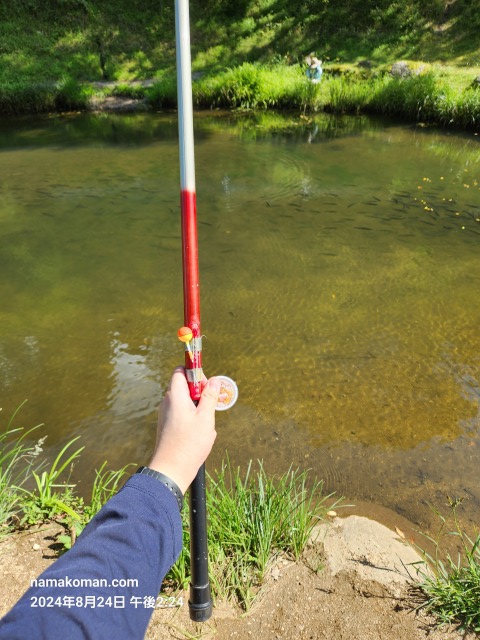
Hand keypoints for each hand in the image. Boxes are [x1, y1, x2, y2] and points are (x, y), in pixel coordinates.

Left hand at [148, 366, 220, 493]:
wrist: (170, 470)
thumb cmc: (188, 444)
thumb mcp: (206, 417)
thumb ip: (209, 396)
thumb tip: (214, 379)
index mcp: (175, 395)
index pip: (180, 371)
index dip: (194, 372)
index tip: (206, 384)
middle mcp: (167, 402)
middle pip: (184, 386)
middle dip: (200, 393)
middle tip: (211, 405)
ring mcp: (166, 414)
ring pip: (186, 402)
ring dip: (198, 408)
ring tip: (206, 424)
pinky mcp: (167, 425)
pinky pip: (183, 414)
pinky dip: (193, 419)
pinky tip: (200, 434)